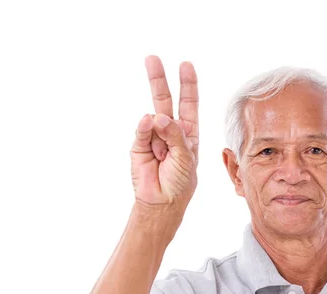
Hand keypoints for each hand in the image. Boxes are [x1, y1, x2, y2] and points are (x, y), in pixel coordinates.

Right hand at [130, 55, 198, 212]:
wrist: (162, 203)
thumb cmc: (180, 182)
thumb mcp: (187, 157)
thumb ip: (175, 135)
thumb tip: (157, 115)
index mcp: (187, 132)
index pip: (188, 103)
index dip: (188, 84)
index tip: (185, 65)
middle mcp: (170, 130)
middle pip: (165, 99)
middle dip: (159, 79)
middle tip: (151, 59)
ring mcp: (153, 136)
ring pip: (153, 116)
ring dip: (157, 122)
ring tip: (161, 147)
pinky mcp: (138, 145)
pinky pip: (141, 131)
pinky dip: (144, 129)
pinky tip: (147, 126)